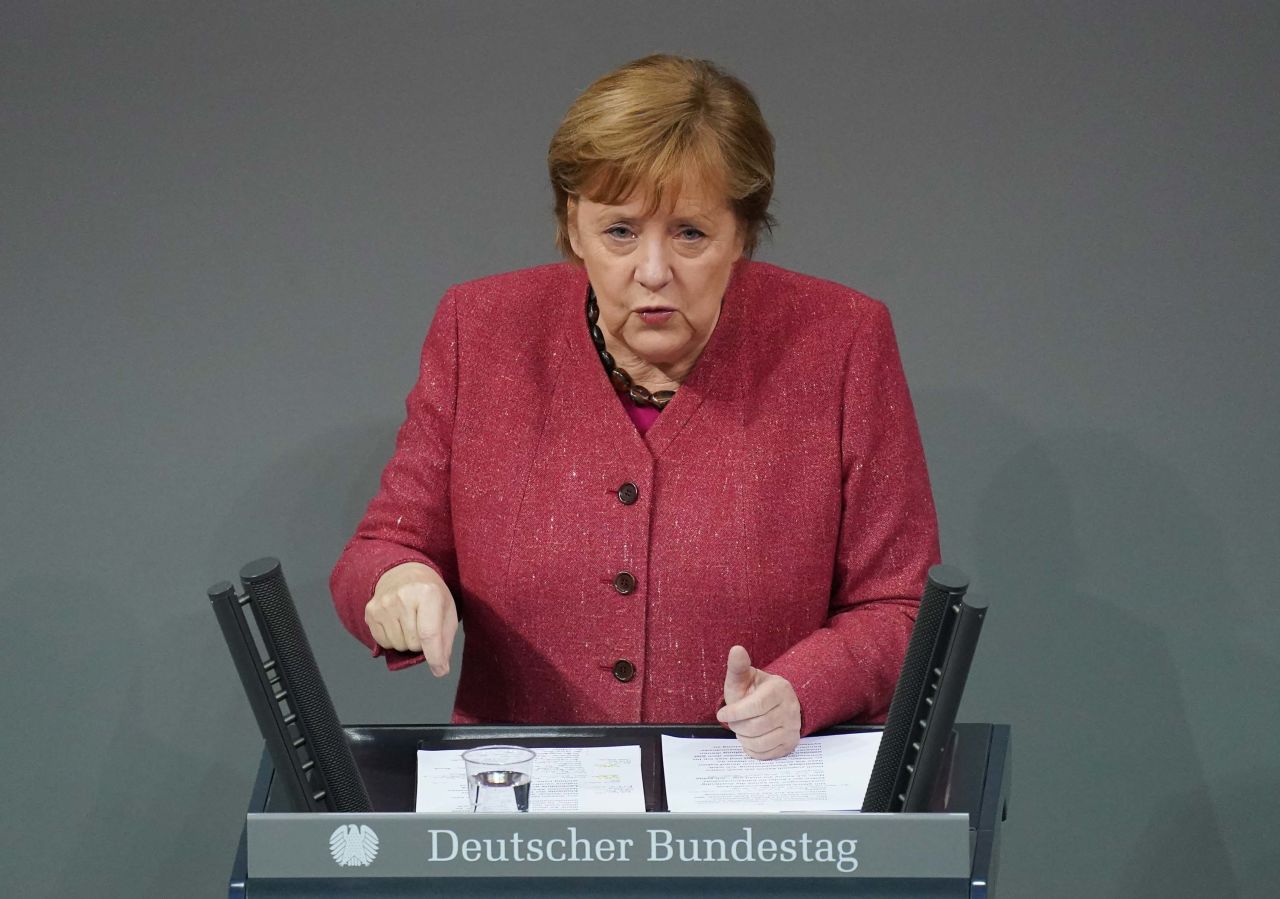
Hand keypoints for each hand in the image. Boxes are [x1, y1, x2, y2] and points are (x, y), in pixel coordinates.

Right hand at [364, 562, 458, 676]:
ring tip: (410, 622)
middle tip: (423, 626)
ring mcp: (383, 604)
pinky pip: (383, 642)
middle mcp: (402, 596)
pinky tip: (397, 623)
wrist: (404, 572)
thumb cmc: (430, 594)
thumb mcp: (447, 610)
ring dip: (406, 642)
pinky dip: (393, 640)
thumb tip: (440, 668)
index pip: (429, 634)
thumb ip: (445, 640)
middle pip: (413, 643)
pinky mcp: (370, 611)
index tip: (440, 670)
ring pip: (397, 645)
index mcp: (427, 593)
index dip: (435, 656)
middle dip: (421, 644)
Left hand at [716, 645, 801, 759]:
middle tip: (734, 721)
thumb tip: (736, 650)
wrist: (773, 704)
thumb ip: (738, 666)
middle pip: (756, 726)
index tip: (722, 715)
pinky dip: (751, 750)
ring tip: (742, 728)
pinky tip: (750, 738)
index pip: (756, 706)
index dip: (735, 713)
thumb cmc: (753, 691)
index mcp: (779, 689)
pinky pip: (765, 754)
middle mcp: (791, 709)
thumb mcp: (743, 678)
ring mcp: (793, 728)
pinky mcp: (791, 744)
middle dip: (737, 726)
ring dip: (743, 738)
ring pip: (760, 742)